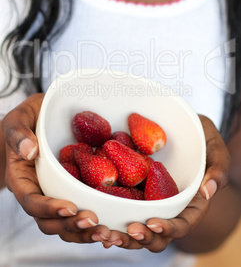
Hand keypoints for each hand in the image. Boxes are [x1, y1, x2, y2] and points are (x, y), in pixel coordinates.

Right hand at [2, 94, 110, 243]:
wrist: (43, 119)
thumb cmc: (29, 117)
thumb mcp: (19, 118)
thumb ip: (18, 133)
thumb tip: (29, 151)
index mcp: (22, 178)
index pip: (31, 201)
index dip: (49, 209)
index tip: (70, 208)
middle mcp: (39, 192)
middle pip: (50, 221)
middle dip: (71, 226)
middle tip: (93, 222)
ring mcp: (57, 194)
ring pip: (67, 224)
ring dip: (85, 232)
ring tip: (106, 232)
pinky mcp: (75, 191)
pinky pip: (82, 212)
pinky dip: (95, 224)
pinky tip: (113, 227)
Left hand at [102, 115, 229, 251]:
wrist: (180, 126)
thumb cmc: (201, 137)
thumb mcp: (214, 146)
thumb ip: (217, 167)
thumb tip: (208, 192)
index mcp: (190, 203)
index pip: (182, 224)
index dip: (169, 228)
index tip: (153, 223)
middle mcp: (168, 207)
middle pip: (156, 234)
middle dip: (140, 239)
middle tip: (125, 231)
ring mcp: (148, 200)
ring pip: (134, 227)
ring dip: (120, 235)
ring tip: (104, 232)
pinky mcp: (131, 190)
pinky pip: (119, 207)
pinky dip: (108, 216)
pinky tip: (93, 216)